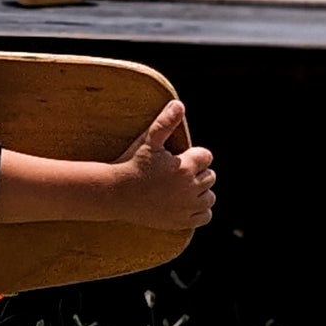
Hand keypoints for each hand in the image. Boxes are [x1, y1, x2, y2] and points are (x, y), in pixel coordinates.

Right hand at [117, 98, 215, 238]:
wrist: (115, 194)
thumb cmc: (132, 164)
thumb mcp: (148, 140)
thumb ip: (165, 122)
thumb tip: (179, 104)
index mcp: (185, 166)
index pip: (206, 156)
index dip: (193, 156)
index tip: (179, 158)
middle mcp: (190, 188)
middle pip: (210, 177)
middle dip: (197, 173)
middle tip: (176, 173)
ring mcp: (187, 206)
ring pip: (209, 197)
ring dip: (200, 192)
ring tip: (181, 188)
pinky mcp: (182, 221)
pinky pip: (205, 216)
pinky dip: (199, 211)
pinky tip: (185, 204)